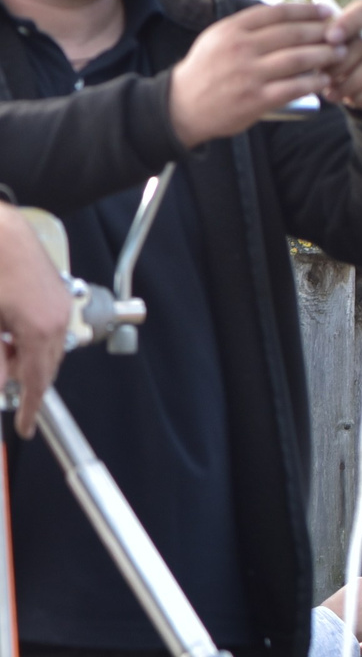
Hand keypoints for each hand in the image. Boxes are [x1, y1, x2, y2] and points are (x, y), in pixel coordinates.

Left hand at [0, 208, 67, 437]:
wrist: (1, 229)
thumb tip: (1, 386)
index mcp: (40, 329)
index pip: (37, 382)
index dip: (29, 408)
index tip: (25, 427)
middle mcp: (58, 320)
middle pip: (45, 366)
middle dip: (22, 376)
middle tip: (3, 374)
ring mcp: (61, 305)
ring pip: (47, 348)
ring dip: (24, 355)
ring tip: (3, 344)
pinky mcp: (58, 293)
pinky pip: (49, 328)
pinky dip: (31, 337)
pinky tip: (10, 327)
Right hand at [168, 3, 345, 144]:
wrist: (183, 105)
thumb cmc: (207, 70)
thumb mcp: (218, 38)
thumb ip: (247, 27)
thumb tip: (286, 16)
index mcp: (231, 29)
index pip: (276, 13)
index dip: (306, 10)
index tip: (326, 11)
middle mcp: (240, 48)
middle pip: (292, 34)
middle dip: (322, 32)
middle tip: (341, 34)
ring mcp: (249, 74)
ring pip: (298, 59)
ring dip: (325, 55)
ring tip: (340, 54)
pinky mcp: (257, 99)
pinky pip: (294, 88)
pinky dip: (314, 82)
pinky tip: (326, 79)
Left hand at [319, 0, 361, 118]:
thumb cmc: (360, 51)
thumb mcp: (348, 37)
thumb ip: (332, 38)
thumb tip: (315, 48)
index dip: (347, 23)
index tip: (330, 38)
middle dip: (340, 65)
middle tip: (322, 77)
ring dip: (349, 86)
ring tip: (332, 92)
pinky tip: (352, 98)